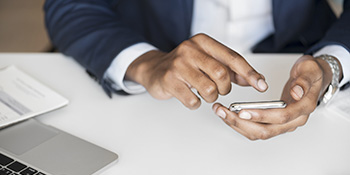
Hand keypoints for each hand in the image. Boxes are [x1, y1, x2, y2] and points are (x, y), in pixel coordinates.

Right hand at [126, 33, 267, 108]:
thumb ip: (231, 69)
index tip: (261, 85)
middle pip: (222, 75)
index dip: (249, 73)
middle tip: (218, 90)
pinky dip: (196, 103)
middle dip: (224, 88)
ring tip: (203, 93)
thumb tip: (255, 80)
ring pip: (209, 90)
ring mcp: (178, 65)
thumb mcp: (208, 61)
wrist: (154, 69)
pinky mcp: (169, 81)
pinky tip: (190, 96)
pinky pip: (193, 101)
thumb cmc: (185, 66)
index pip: (232, 58)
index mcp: (203, 42)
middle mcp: (190, 50)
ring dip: (211, 97)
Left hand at [212, 55, 340, 139]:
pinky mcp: (275, 122)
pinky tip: (229, 114)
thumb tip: (296, 92)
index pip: (281, 117)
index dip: (261, 116)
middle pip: (266, 130)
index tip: (242, 111)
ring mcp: (284, 124)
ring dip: (238, 125)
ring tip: (221, 111)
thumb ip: (303, 81)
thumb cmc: (310, 73)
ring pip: (259, 132)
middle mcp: (294, 120)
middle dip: (241, 122)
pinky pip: (257, 129)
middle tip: (223, 111)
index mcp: (303, 108)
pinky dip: (241, 124)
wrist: (313, 78)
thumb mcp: (310, 69)